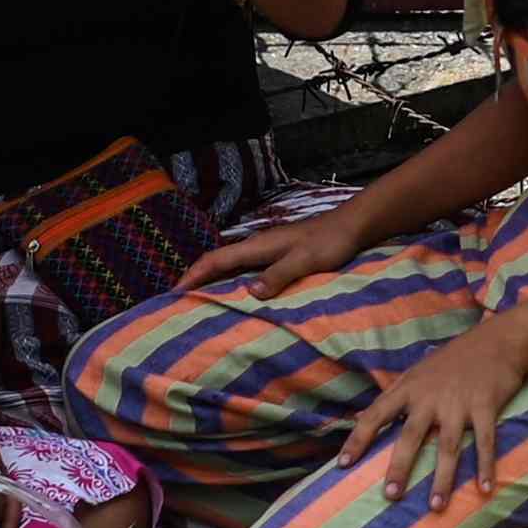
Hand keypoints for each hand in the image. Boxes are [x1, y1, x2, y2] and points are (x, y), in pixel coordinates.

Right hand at [183, 206, 373, 298]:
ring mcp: (268, 250)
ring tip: (200, 302)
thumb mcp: (305, 259)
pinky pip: (248, 270)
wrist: (354, 225)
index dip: (193, 275)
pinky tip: (237, 294)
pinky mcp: (280, 255)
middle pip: (219, 263)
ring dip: (214, 281)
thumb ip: (279, 275)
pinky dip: (234, 281)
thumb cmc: (330, 241)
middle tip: (178, 302)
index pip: (216, 260)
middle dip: (197, 280)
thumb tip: (250, 292)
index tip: (173, 293)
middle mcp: (258, 247)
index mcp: (258, 246)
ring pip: (232, 267)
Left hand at [338, 325, 519, 508]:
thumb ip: (394, 395)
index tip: (343, 464)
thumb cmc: (453, 359)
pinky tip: (485, 488)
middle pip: (411, 436)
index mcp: (409, 388)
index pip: (376, 415)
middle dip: (400, 467)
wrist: (498, 341)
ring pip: (448, 446)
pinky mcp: (486, 407)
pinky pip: (485, 442)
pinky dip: (486, 466)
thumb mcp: (417, 371)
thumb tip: (364, 417)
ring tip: (436, 506)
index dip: (358, 439)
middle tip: (391, 496)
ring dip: (443, 478)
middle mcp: (431, 398)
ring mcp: (459, 404)